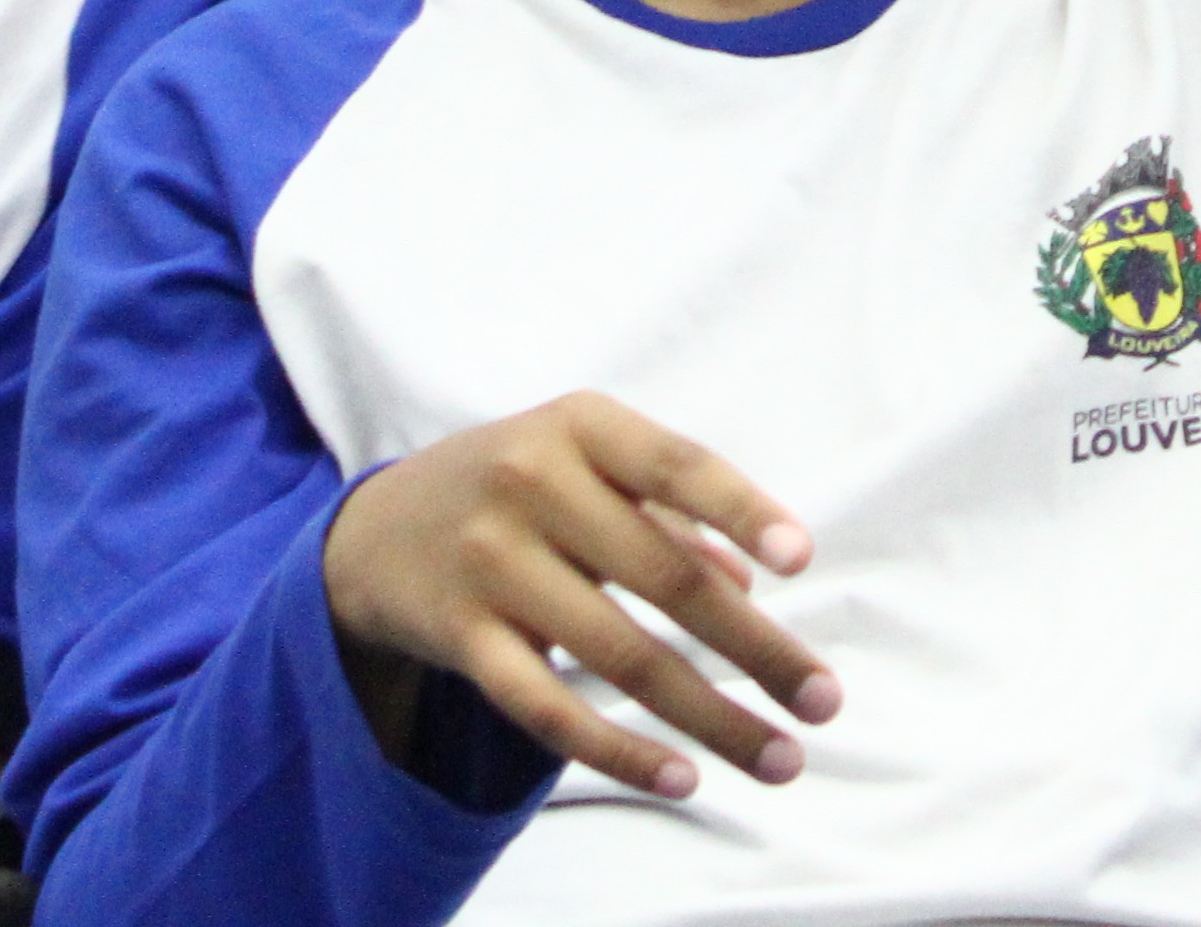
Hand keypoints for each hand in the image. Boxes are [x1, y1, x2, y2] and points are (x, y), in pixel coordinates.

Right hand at [322, 394, 837, 799]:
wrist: (375, 528)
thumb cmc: (519, 486)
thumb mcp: (587, 465)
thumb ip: (669, 516)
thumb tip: (750, 587)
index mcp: (579, 425)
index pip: (676, 465)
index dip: (742, 511)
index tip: (803, 561)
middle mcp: (531, 484)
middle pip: (665, 577)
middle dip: (757, 648)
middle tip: (824, 701)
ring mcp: (491, 563)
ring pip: (620, 656)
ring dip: (711, 717)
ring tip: (779, 758)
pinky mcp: (461, 638)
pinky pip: (549, 708)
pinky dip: (621, 749)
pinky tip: (682, 776)